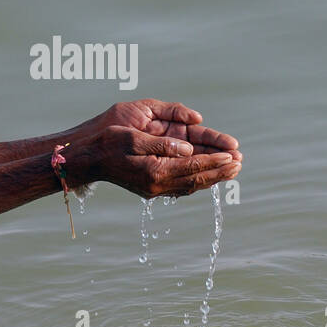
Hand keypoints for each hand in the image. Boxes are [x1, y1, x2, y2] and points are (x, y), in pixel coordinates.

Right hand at [68, 125, 240, 198]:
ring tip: (231, 170)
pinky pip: (181, 186)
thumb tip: (188, 149)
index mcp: (154, 171)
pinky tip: (207, 175)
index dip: (214, 161)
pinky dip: (198, 180)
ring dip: (212, 177)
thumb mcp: (132, 138)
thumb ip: (162, 145)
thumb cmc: (107, 143)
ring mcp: (154, 188)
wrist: (86, 160)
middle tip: (240, 164)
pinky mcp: (151, 187)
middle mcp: (157, 184)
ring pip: (191, 185)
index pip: (192, 167)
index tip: (233, 155)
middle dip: (219, 171)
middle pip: (196, 180)